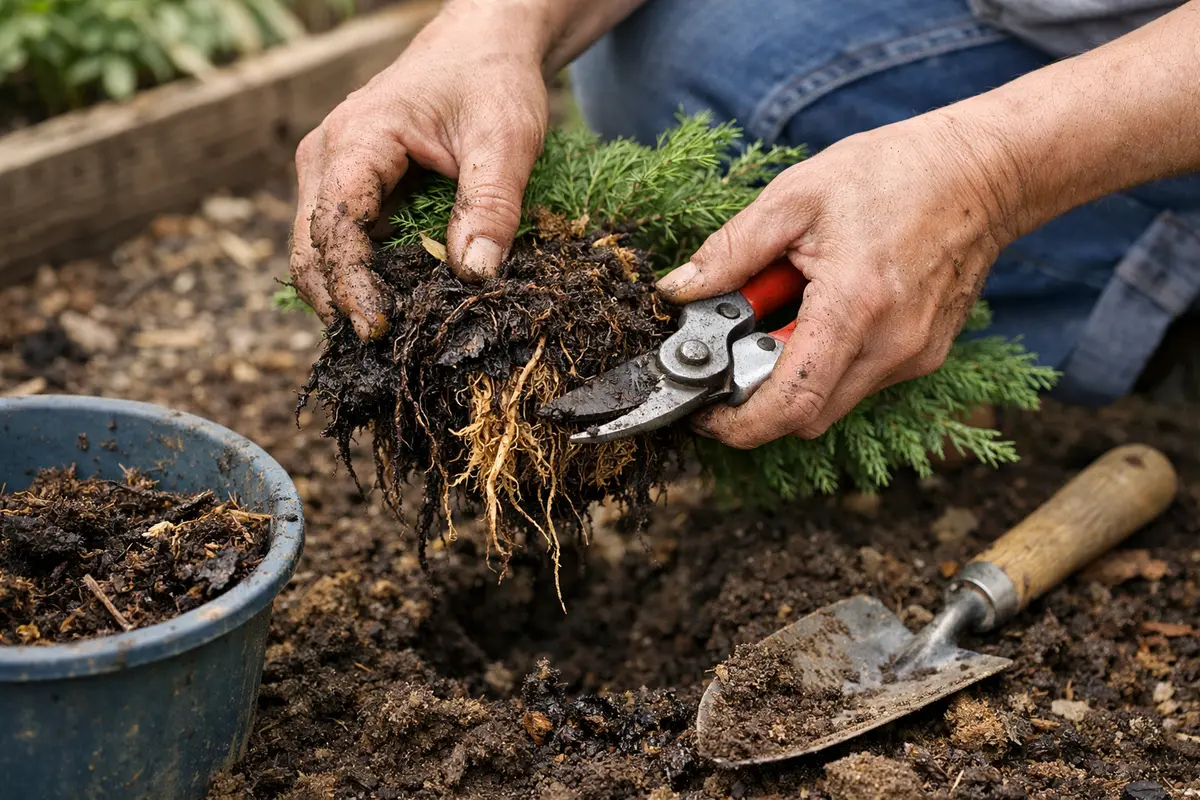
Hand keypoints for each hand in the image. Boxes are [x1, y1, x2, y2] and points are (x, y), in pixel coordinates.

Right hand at [290, 3, 550, 339]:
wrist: (481, 45)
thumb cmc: (492, 81)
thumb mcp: (508, 139)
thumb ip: (492, 205)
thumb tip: (474, 274)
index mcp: (357, 139)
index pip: (335, 227)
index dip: (351, 284)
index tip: (377, 327)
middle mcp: (327, 154)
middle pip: (310, 247)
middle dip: (337, 301)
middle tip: (381, 348)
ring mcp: (330, 170)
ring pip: (315, 250)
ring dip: (342, 294)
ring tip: (384, 335)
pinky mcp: (345, 185)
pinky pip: (335, 241)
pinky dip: (354, 276)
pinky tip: (387, 305)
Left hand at [656, 112, 1016, 447]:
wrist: (985, 169)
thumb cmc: (894, 172)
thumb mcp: (796, 197)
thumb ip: (731, 250)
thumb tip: (679, 291)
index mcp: (854, 306)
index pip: (790, 403)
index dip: (739, 425)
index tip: (705, 415)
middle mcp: (892, 346)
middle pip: (806, 416)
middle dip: (759, 395)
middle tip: (737, 346)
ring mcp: (915, 356)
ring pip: (833, 402)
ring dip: (795, 374)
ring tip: (790, 310)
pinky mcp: (926, 355)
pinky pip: (861, 380)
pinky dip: (829, 361)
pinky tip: (827, 309)